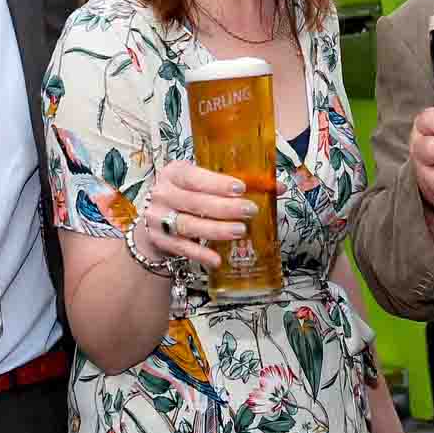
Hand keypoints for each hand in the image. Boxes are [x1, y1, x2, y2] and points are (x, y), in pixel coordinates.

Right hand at [131, 159, 257, 270]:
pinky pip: (182, 248)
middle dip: (225, 208)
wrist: (155, 221)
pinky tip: (217, 259)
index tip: (241, 188)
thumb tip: (278, 187)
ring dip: (216, 229)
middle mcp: (163, 193)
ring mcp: (158, 218)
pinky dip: (200, 254)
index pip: (195, 176)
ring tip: (240, 231)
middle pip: (195, 202)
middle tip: (251, 211)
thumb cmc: (187, 197)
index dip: (217, 183)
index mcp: (175, 173)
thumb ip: (235, 185)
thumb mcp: (203, 184)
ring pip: (189, 225)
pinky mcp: (159, 240)